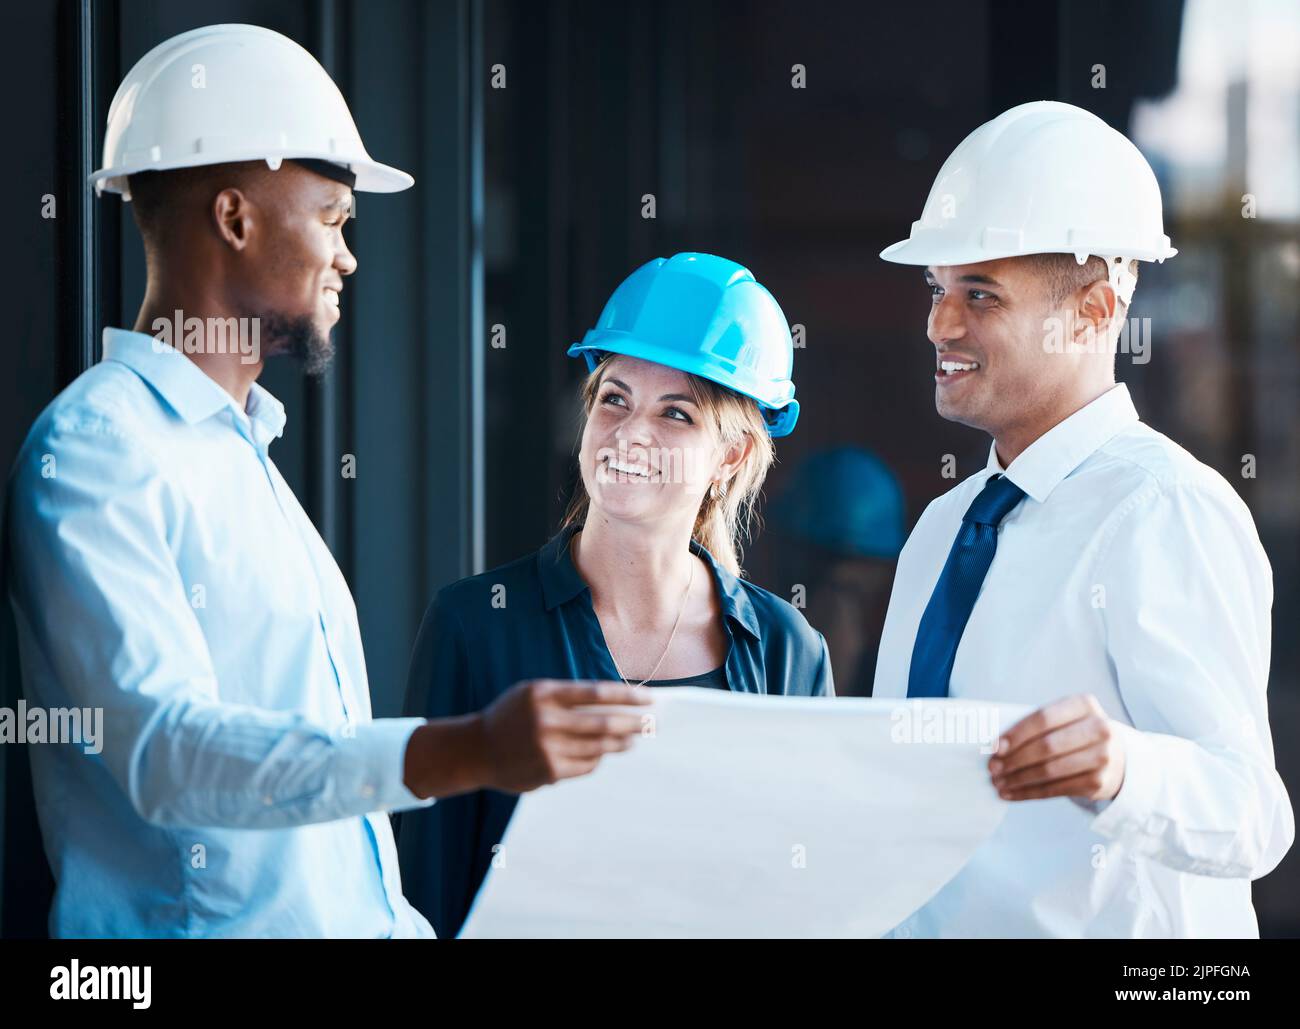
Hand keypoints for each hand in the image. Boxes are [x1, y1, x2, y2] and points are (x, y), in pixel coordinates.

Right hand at [475, 679, 651, 792]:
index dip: (627, 696)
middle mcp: (547, 720)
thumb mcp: (533, 693)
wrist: (476, 749)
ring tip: (631, 740)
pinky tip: (602, 754)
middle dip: (634, 723)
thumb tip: (612, 704)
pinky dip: (598, 758)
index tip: (649, 699)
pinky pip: (586, 765)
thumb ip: (567, 696)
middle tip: (651, 724)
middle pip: (604, 722)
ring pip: (599, 746)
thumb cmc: (511, 716)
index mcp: (545, 694)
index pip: (597, 693)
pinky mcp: (549, 771)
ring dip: (620, 743)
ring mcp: (549, 748)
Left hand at [988, 693, 1124, 801]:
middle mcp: (1099, 729)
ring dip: (1019, 779)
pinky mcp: (1099, 783)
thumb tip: (996, 745)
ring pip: (1050, 771)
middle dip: (1014, 759)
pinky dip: (1030, 793)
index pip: (1043, 719)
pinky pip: (1056, 789)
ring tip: (998, 782)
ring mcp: (1102, 757)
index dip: (1017, 734)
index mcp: (1084, 705)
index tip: (994, 747)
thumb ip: (1036, 726)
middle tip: (992, 768)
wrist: (1116, 756)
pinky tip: (1012, 793)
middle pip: (1047, 747)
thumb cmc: (1075, 733)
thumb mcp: (1063, 719)